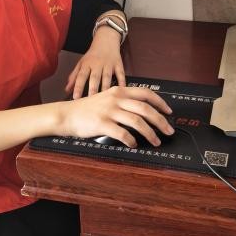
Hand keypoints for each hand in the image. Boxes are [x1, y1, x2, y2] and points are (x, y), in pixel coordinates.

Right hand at [58, 85, 173, 146]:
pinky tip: (133, 144)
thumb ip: (123, 100)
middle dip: (160, 121)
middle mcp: (116, 99)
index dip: (160, 102)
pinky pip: (123, 133)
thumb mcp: (107, 98)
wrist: (67, 114)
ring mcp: (109, 111)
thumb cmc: (87, 109)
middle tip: (169, 130)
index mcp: (119, 91)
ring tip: (156, 141)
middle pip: (145, 109)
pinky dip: (131, 140)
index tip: (169, 112)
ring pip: (137, 122)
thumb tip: (143, 110)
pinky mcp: (102, 124)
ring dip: (150, 133)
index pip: (146, 93)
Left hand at [66, 26, 125, 98]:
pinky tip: (121, 90)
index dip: (78, 87)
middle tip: (91, 100)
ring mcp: (108, 64)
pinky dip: (122, 82)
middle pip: (95, 77)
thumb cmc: (92, 55)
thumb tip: (66, 89)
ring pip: (107, 76)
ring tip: (104, 99)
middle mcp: (97, 64)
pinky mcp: (118, 64)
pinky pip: (120, 74)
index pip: (81, 76)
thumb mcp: (81, 63)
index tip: (75, 97)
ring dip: (105, 87)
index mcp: (87, 64)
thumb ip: (74, 76)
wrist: (106, 40)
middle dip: (93, 89)